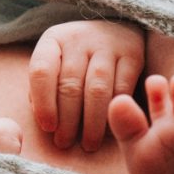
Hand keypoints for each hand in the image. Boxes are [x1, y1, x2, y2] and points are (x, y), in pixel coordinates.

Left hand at [29, 20, 143, 151]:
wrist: (115, 29)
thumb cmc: (76, 58)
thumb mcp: (54, 64)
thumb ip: (43, 89)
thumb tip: (46, 121)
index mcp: (53, 40)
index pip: (41, 71)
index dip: (43, 103)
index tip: (47, 128)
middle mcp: (79, 39)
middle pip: (70, 85)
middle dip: (67, 120)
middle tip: (65, 143)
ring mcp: (108, 44)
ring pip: (97, 90)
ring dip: (91, 123)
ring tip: (88, 144)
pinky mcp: (132, 55)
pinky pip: (121, 90)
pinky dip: (113, 114)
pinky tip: (108, 131)